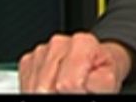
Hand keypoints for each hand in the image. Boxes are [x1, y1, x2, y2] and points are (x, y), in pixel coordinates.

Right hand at [18, 32, 132, 93]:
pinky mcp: (28, 61)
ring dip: (49, 92)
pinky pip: (26, 83)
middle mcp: (59, 43)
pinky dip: (37, 89)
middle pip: (48, 86)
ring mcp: (42, 51)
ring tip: (65, 88)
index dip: (77, 92)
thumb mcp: (108, 77)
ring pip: (35, 87)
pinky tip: (53, 85)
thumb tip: (86, 84)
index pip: (67, 83)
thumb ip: (99, 81)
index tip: (84, 90)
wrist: (95, 63)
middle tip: (74, 89)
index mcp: (82, 42)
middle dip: (60, 93)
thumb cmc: (100, 71)